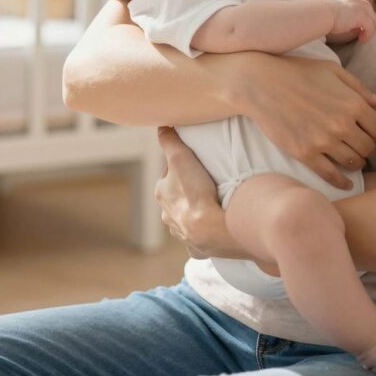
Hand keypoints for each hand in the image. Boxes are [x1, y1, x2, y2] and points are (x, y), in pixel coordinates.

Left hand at [154, 127, 237, 258]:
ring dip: (196, 213)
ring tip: (213, 206)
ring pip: (186, 220)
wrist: (213, 228)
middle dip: (187, 193)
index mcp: (162, 195)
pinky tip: (215, 229)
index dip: (182, 169)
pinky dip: (205, 235)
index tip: (195, 165)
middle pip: (177, 199)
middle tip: (206, 185)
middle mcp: (167, 216)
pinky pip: (199, 240)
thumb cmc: (196, 192)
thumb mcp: (181, 158)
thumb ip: (170, 141)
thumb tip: (160, 126)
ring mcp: (182, 234)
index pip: (169, 176)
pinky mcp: (198, 248)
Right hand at [230, 53, 375, 189]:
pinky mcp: (305, 154)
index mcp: (352, 103)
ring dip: (356, 163)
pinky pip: (331, 175)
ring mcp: (323, 141)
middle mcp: (342, 124)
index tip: (367, 132)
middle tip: (357, 145)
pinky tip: (345, 183)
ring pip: (353, 162)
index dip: (374, 131)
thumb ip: (358, 87)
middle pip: (368, 148)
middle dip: (366, 147)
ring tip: (351, 159)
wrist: (261, 84)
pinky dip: (341, 182)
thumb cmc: (297, 72)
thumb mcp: (332, 70)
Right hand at [323, 0, 375, 41]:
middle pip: (370, 11)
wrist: (321, 14)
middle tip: (363, 32)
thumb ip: (341, 13)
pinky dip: (368, 34)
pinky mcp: (361, 17)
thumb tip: (345, 23)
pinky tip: (362, 39)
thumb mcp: (332, 10)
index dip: (363, 15)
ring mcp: (360, 7)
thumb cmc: (322, 15)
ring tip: (362, 38)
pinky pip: (370, 27)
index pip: (362, 5)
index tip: (360, 25)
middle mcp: (356, 0)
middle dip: (369, 22)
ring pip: (372, 19)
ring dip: (369, 30)